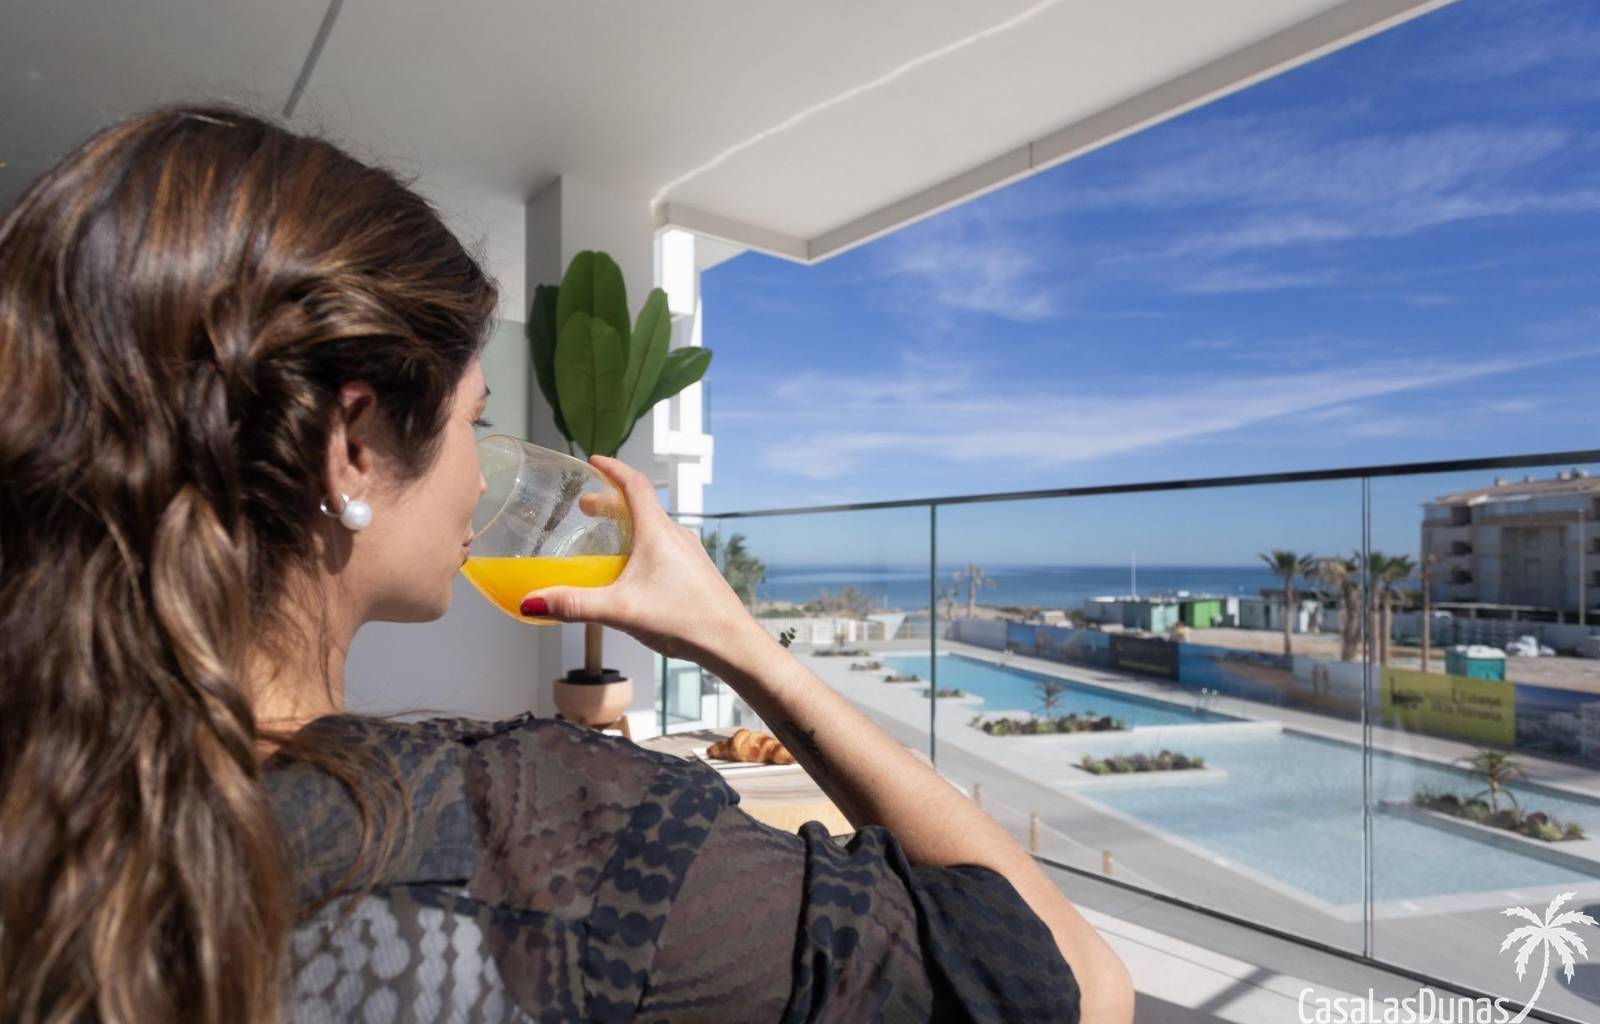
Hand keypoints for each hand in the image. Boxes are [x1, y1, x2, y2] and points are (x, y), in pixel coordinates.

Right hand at [519, 454, 755, 665]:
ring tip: (606, 538)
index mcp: (658, 532)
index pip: (634, 484)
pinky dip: (642, 545)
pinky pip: (664, 547)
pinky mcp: (694, 572)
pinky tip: (633, 572)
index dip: (612, 469)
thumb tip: (531, 602)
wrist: (731, 642)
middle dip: (611, 502)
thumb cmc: (684, 619)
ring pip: (653, 527)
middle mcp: (675, 536)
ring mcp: (688, 554)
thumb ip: (574, 605)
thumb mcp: (621, 610)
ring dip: (627, 525)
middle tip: (587, 507)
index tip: (594, 460)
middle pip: (641, 506)